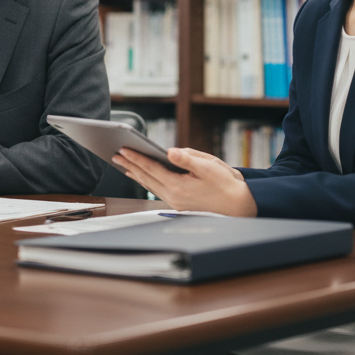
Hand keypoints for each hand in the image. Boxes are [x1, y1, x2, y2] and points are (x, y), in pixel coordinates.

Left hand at [113, 147, 256, 216]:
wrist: (239, 206)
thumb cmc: (226, 184)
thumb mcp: (209, 166)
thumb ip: (187, 158)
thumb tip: (170, 151)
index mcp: (178, 186)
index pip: (151, 169)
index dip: (136, 157)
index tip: (123, 149)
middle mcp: (173, 196)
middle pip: (146, 178)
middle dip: (130, 165)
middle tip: (115, 154)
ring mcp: (175, 202)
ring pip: (150, 185)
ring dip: (136, 174)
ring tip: (124, 164)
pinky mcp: (179, 204)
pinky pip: (157, 190)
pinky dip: (147, 181)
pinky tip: (143, 176)